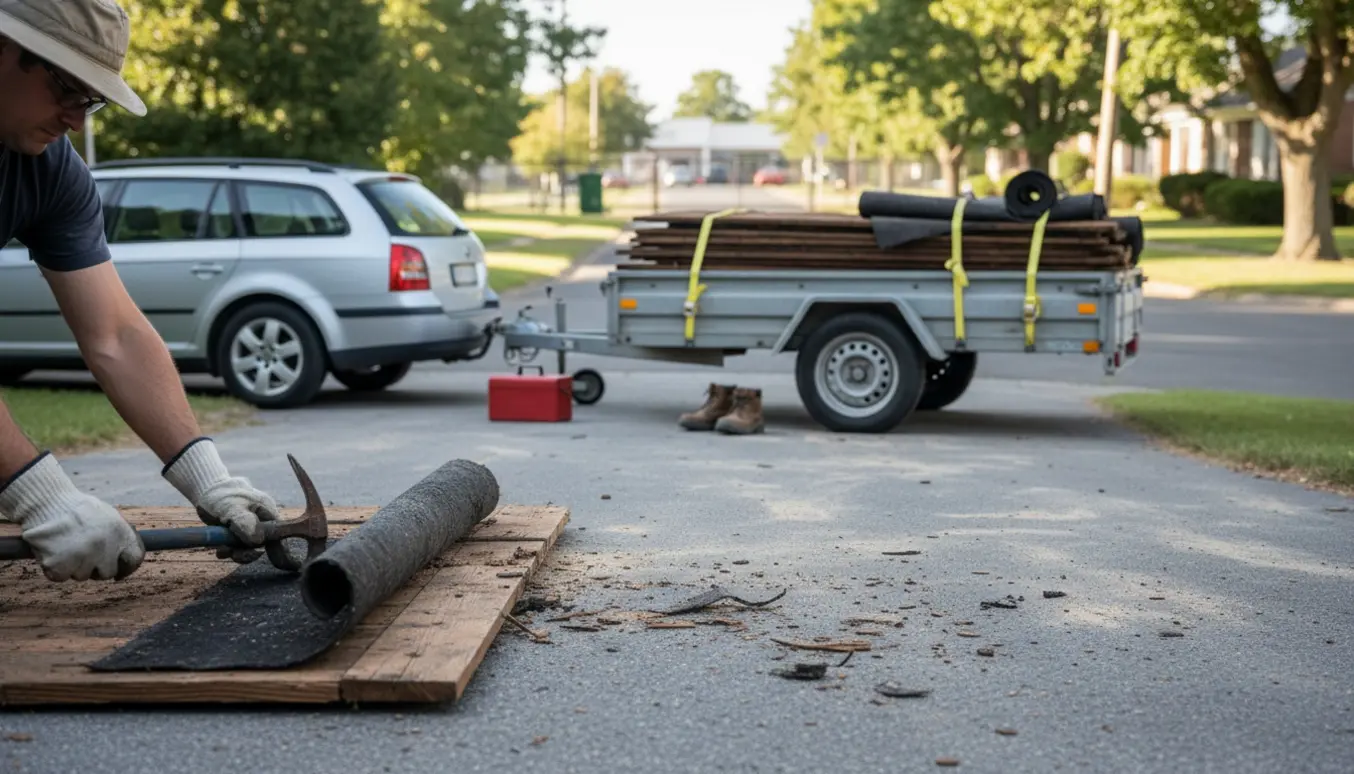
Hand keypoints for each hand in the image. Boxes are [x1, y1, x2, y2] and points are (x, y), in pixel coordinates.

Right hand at [0, 453, 144, 581]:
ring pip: (82, 576)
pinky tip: (52, 550)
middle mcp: (104, 547)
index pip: (134, 558)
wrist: (45, 501)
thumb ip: (118, 535)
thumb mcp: (106, 515)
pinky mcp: (60, 565)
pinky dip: (54, 568)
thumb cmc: (75, 508)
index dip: (127, 567)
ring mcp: (82, 557)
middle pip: (107, 573)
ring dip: (73, 566)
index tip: (119, 572)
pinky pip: (60, 576)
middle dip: (96, 567)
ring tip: (65, 545)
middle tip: (82, 553)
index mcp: (120, 532)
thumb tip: (124, 555)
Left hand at [163, 438, 280, 562]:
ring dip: (236, 552)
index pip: (277, 534)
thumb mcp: (233, 507)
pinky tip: (220, 549)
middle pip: (263, 544)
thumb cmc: (222, 496)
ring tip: (223, 551)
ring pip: (249, 548)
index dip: (273, 547)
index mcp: (268, 512)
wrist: (207, 490)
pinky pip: (238, 548)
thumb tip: (258, 542)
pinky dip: (229, 551)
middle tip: (234, 554)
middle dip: (248, 552)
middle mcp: (262, 522)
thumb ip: (245, 522)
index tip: (257, 552)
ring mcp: (250, 528)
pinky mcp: (238, 533)